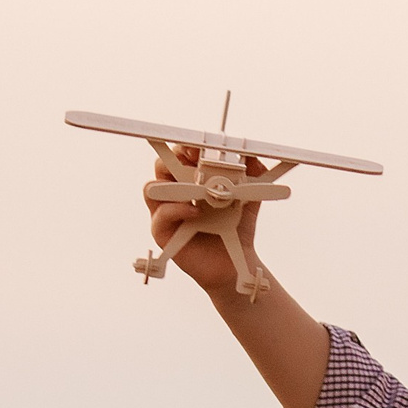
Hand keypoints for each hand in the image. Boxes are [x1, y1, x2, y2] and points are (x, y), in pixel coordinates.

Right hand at [148, 145, 267, 297]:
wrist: (235, 263)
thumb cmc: (236, 230)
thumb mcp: (250, 199)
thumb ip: (255, 177)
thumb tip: (255, 158)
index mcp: (192, 180)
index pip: (181, 156)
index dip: (187, 147)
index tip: (200, 145)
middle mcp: (175, 193)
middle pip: (161, 165)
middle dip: (175, 158)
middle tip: (195, 159)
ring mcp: (166, 211)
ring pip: (152, 187)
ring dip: (172, 182)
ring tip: (196, 188)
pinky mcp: (162, 231)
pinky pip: (161, 214)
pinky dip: (177, 209)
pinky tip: (196, 211)